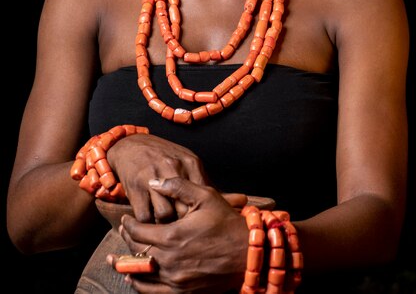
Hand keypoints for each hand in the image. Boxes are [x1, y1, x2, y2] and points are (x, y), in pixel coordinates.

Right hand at [107, 134, 208, 222]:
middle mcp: (172, 168)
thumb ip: (203, 181)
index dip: (201, 212)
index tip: (199, 221)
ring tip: (165, 225)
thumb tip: (235, 201)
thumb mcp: (186, 161)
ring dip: (164, 225)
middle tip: (183, 229)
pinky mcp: (135, 188)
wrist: (131, 145)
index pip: (202, 195)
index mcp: (190, 163)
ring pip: (165, 215)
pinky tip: (150, 219)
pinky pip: (144, 217)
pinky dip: (148, 224)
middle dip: (184, 222)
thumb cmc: (164, 157)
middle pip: (185, 207)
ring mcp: (152, 177)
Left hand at [107, 177, 247, 293]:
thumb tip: (154, 183)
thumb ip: (177, 186)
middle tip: (124, 231)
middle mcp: (171, 261)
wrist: (249, 254)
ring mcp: (176, 279)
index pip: (139, 231)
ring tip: (116, 258)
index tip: (125, 218)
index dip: (129, 224)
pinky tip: (133, 278)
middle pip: (138, 251)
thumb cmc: (228, 222)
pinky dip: (140, 285)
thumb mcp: (205, 196)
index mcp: (173, 236)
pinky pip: (153, 292)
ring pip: (141, 273)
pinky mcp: (184, 291)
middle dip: (127, 240)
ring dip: (127, 264)